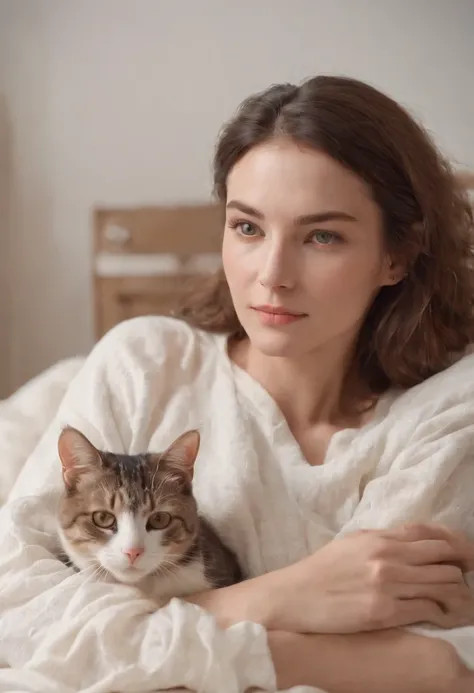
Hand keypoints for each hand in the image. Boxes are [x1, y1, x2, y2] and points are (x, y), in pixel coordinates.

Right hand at [265, 523, 473, 633]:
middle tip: (466, 577)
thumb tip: (412, 541)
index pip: (431, 534)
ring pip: (442, 584)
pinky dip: (441, 612)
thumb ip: (384, 540)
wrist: (295, 595)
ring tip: (457, 600)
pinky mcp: (383, 612)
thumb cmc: (322, 570)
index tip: (466, 555)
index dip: (456, 543)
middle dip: (461, 567)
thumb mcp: (353, 543)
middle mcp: (387, 558)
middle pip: (443, 557)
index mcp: (380, 538)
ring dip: (455, 593)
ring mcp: (387, 585)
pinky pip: (427, 610)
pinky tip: (440, 615)